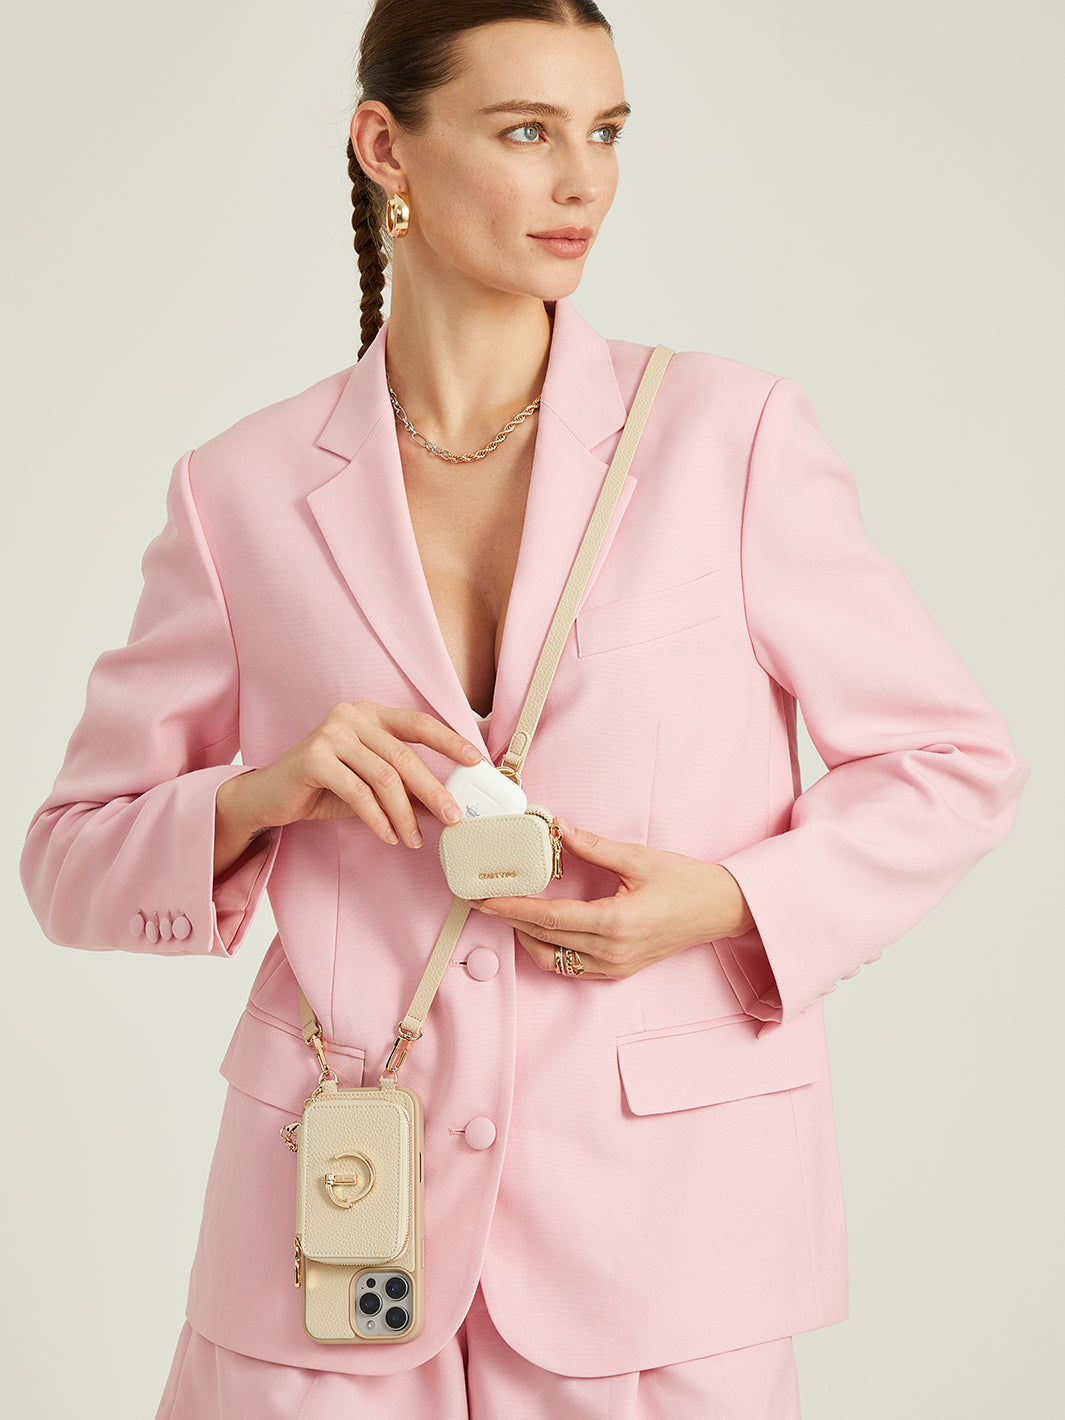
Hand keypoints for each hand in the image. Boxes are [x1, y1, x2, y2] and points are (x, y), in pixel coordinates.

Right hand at [214, 702, 481, 874]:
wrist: (268, 796)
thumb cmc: (323, 787)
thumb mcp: (370, 784)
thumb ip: (403, 787)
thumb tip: (445, 804)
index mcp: (370, 714)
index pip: (419, 723)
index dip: (450, 742)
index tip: (477, 761)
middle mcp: (351, 716)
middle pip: (404, 756)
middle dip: (433, 791)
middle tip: (453, 818)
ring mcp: (330, 733)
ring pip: (383, 777)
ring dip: (404, 814)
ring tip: (414, 839)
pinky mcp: (313, 758)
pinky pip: (357, 793)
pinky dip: (377, 819)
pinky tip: (387, 836)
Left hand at [472, 818, 754, 979]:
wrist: (720, 910)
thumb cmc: (685, 883)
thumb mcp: (638, 858)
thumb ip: (593, 846)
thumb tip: (557, 828)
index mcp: (615, 922)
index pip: (549, 918)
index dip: (513, 908)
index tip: (486, 899)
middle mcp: (611, 951)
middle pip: (544, 938)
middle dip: (510, 919)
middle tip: (484, 900)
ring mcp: (614, 966)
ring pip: (552, 958)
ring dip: (526, 937)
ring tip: (509, 912)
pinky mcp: (617, 971)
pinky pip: (570, 967)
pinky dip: (548, 950)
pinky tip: (539, 929)